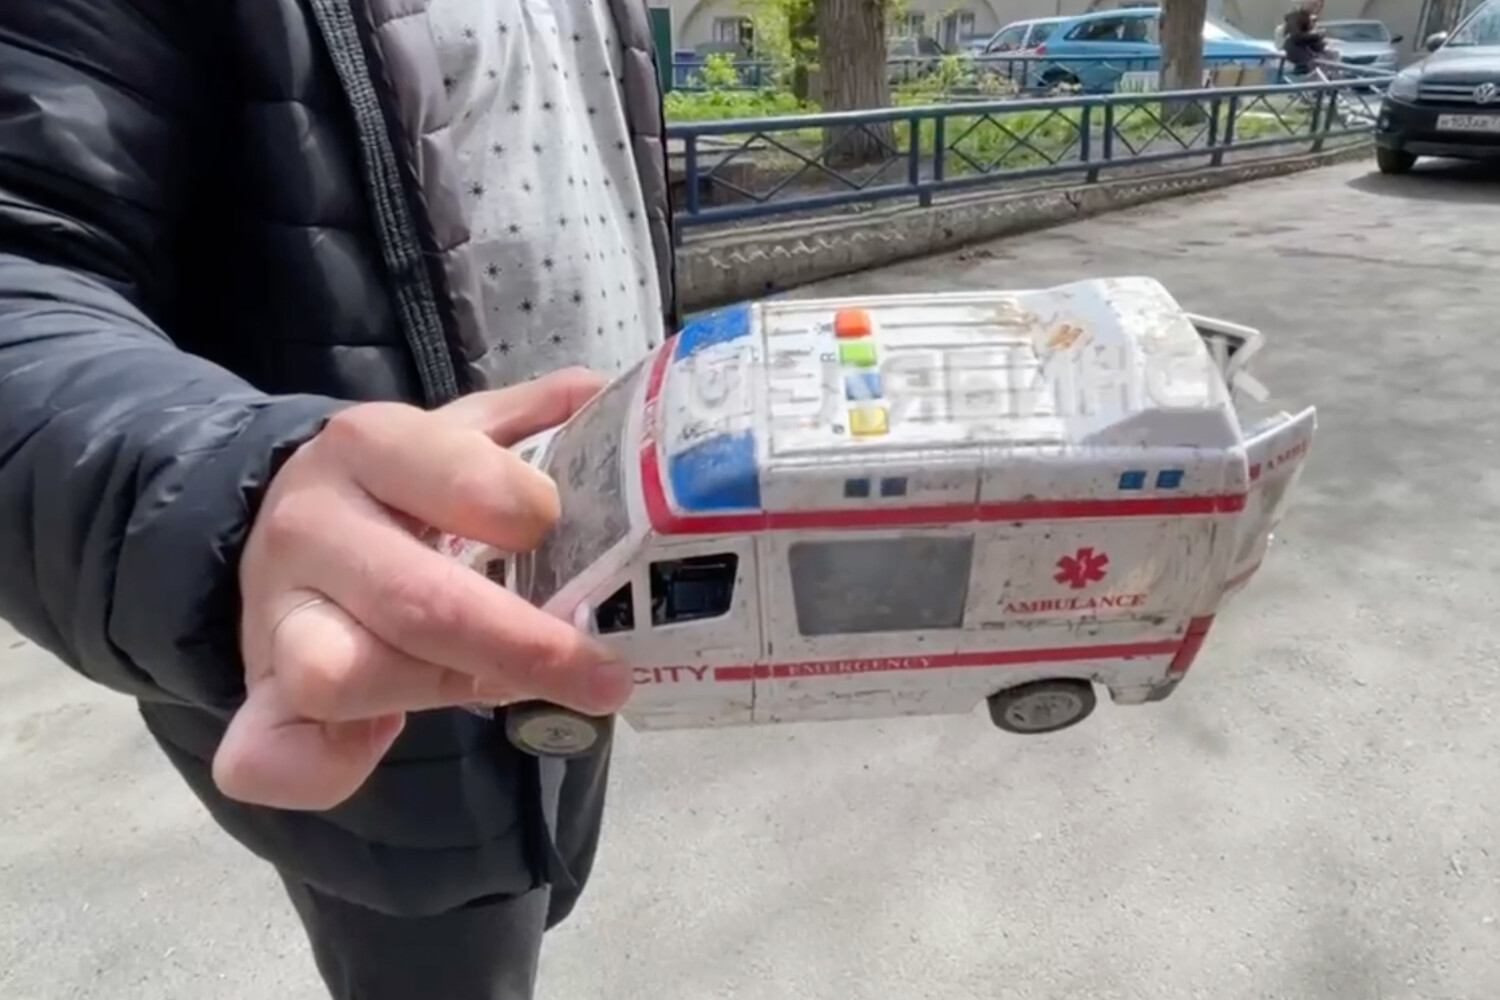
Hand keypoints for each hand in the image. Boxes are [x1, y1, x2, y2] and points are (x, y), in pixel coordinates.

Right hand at [212, 368, 629, 811]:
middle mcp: (313, 524)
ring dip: (443, 691)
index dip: (528, 515)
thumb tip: (601, 394)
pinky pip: (266, 752)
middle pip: (418, 601)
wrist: (273, 527)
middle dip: (525, 646)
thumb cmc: (393, 490)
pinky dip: (319, 768)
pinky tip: (369, 750)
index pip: (461, 479)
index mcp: (370, 446)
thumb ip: (526, 421)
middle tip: (607, 677)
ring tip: (502, 684)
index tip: (572, 543)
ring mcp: (274, 612)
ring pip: (348, 674)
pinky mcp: (259, 690)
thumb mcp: (451, 438)